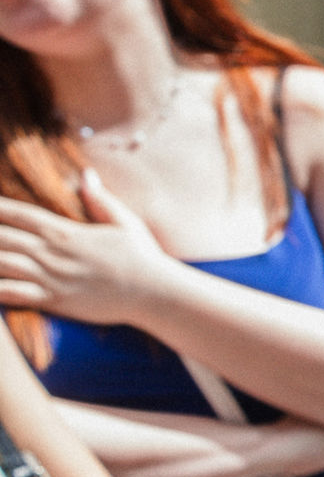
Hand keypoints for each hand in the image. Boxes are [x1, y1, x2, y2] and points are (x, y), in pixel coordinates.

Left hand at [0, 168, 182, 324]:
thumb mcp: (125, 222)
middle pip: (1, 238)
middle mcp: (52, 253)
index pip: (18, 214)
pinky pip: (15, 294)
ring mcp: (51, 277)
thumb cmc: (142, 257)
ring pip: (2, 263)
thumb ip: (100, 199)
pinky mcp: (55, 300)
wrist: (155, 292)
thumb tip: (87, 176)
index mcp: (65, 231)